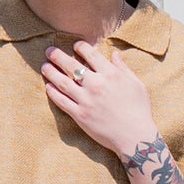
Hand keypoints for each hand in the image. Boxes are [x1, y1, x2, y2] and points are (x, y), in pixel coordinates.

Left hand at [42, 40, 157, 160]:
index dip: (80, 47)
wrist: (135, 137)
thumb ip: (123, 68)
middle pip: (72, 65)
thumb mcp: (137, 84)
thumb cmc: (139, 110)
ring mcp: (86, 100)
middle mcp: (96, 84)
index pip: (90, 54)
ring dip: (51, 72)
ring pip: (63, 82)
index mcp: (111, 74)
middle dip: (58, 56)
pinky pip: (62, 101)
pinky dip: (53, 93)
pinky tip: (48, 87)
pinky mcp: (80, 115)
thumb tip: (115, 54)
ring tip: (44, 66)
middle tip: (49, 51)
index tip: (75, 46)